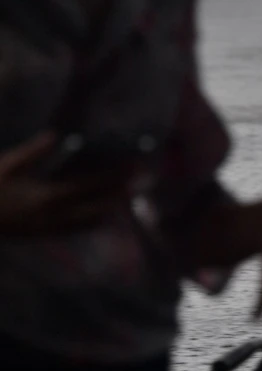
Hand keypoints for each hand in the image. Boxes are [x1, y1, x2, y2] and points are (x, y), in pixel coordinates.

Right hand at [0, 132, 138, 236]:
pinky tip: (99, 219)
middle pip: (95, 207)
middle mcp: (52, 216)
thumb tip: (55, 135)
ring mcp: (47, 228)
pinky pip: (72, 230)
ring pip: (86, 222)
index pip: (88, 186)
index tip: (131, 169)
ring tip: (126, 202)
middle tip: (140, 187)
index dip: (112, 177)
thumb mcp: (6, 165)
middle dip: (118, 197)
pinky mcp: (40, 235)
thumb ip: (33, 152)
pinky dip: (89, 223)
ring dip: (107, 211)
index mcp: (46, 196)